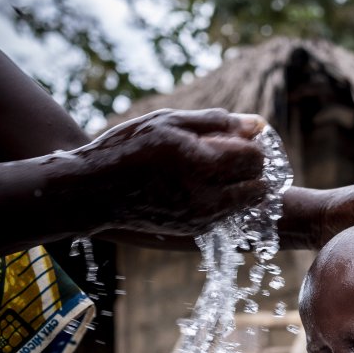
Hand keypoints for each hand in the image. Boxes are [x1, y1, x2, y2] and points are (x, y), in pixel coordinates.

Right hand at [73, 108, 266, 235]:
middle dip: (252, 167)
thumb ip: (217, 122)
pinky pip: (229, 213)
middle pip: (259, 183)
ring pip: (248, 202)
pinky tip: (201, 185)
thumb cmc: (127, 148)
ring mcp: (204, 218)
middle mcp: (208, 197)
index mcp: (203, 164)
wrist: (94, 191)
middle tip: (231, 153)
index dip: (252, 144)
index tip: (236, 138)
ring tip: (216, 169)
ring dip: (243, 185)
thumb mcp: (169, 123)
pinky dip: (226, 199)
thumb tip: (258, 123)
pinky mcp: (197, 230)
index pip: (256, 158)